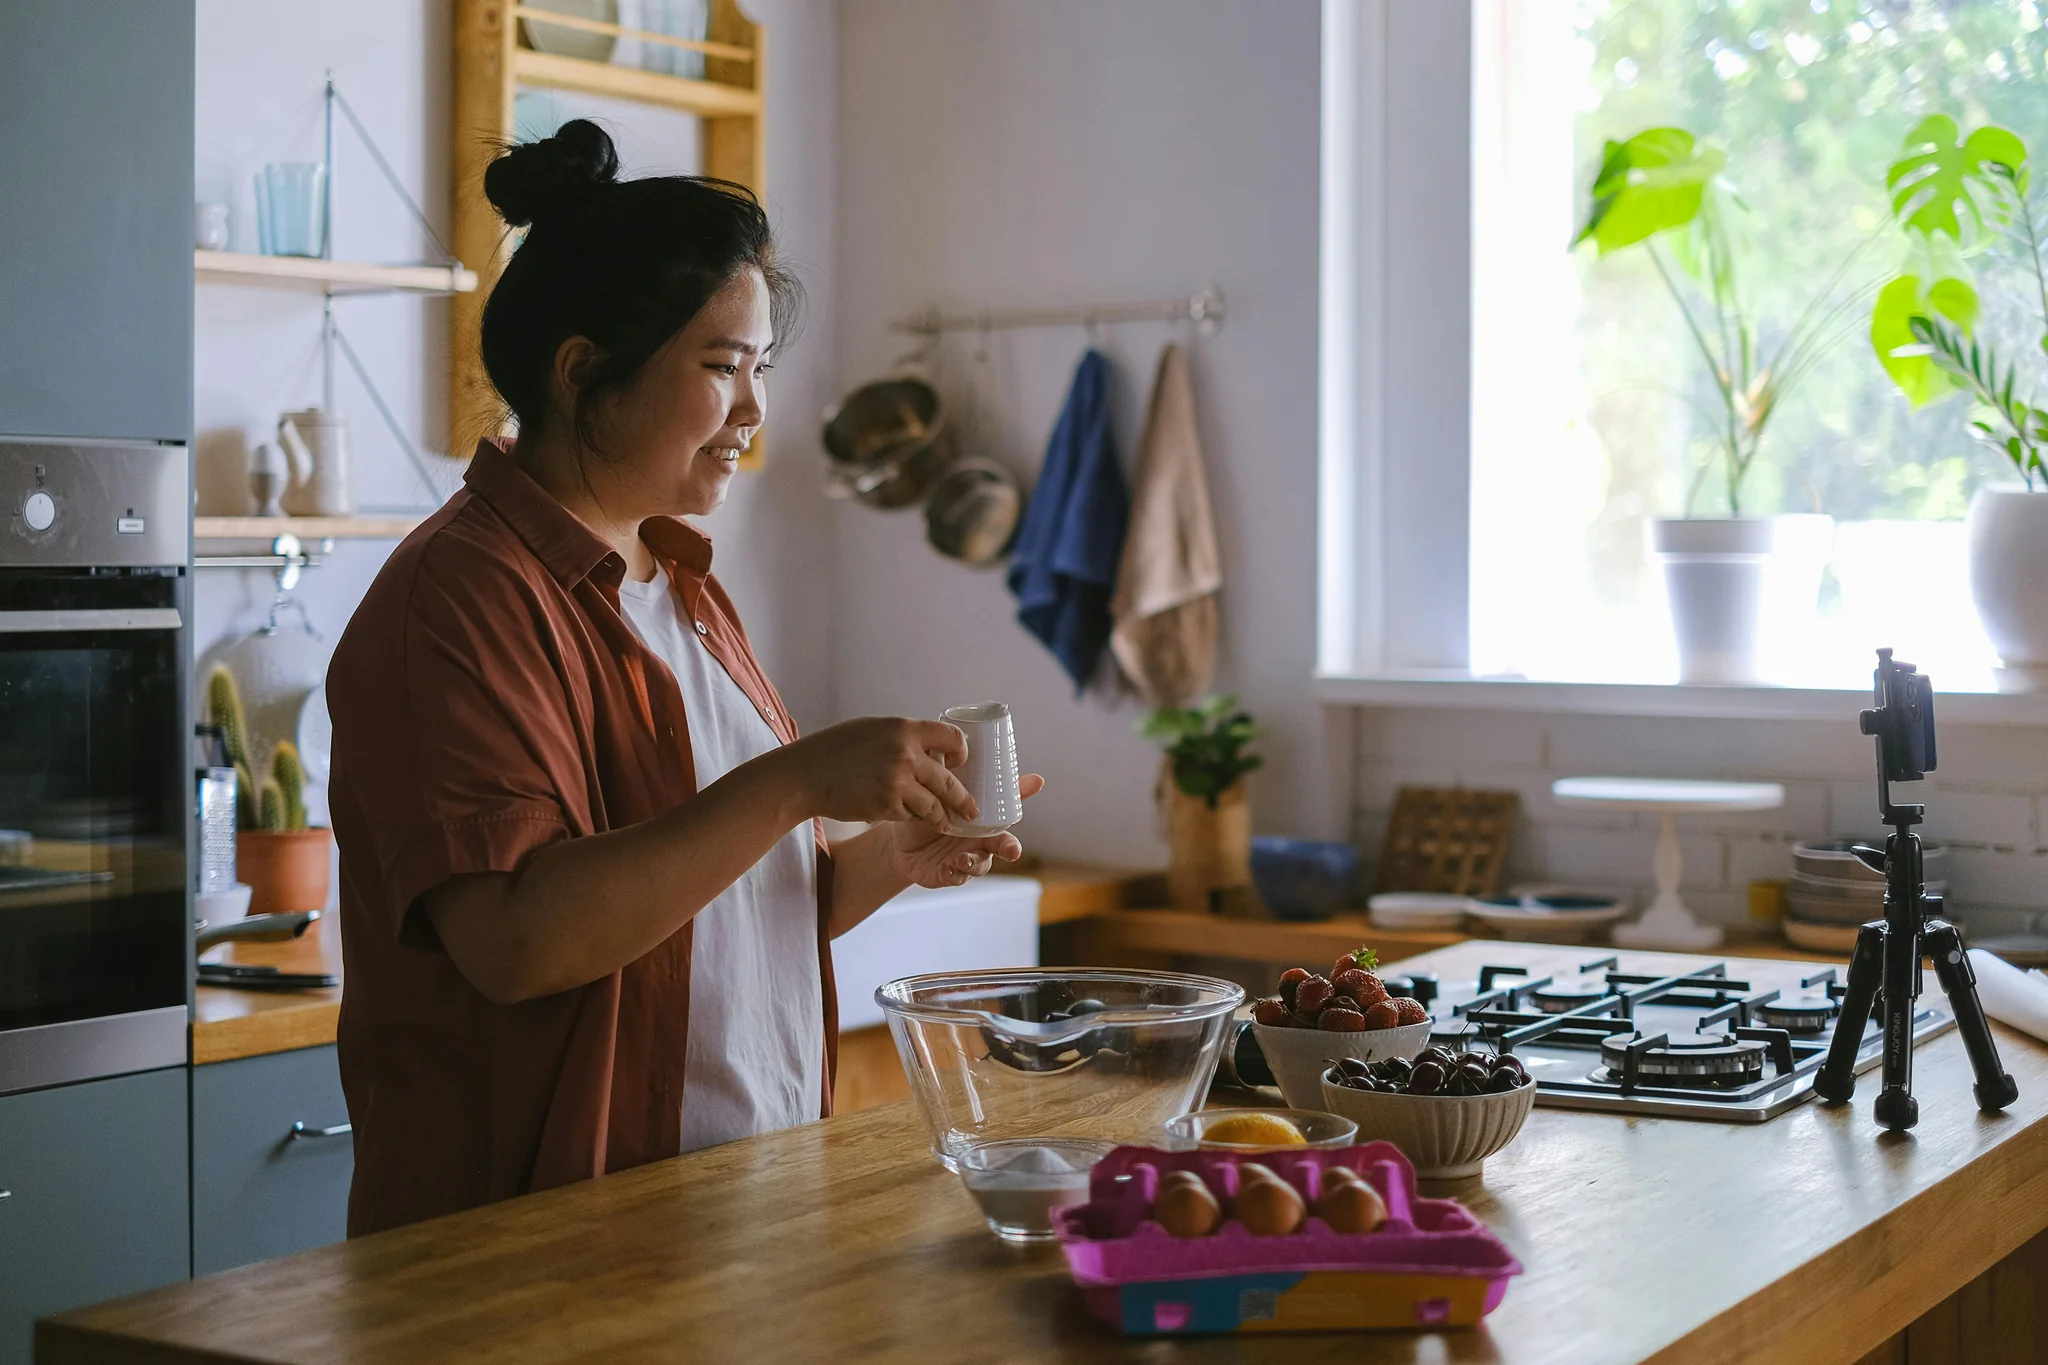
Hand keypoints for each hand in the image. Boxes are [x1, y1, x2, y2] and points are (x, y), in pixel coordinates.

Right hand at [783, 716, 973, 832]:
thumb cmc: (836, 748)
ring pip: (933, 806)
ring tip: (945, 822)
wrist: (807, 773)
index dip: (960, 752)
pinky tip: (903, 813)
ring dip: (940, 816)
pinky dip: (910, 816)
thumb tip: (931, 750)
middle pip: (949, 782)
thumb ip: (904, 738)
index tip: (958, 763)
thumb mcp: (874, 729)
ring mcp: (897, 783)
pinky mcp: (886, 806)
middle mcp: (905, 755)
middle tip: (971, 810)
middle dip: (963, 800)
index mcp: (904, 729)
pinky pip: (910, 815)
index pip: (952, 739)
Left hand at [882, 774, 1045, 886]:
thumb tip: (961, 740)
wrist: (899, 840)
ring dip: (976, 862)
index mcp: (984, 819)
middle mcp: (981, 839)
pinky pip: (957, 876)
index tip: (1032, 795)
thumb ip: (954, 769)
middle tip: (1012, 850)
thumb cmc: (927, 810)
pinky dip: (956, 874)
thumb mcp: (939, 788)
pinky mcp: (950, 874)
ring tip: (963, 859)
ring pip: (981, 864)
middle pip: (1003, 844)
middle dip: (1009, 847)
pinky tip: (950, 868)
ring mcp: (967, 858)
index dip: (1022, 802)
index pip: (1007, 815)